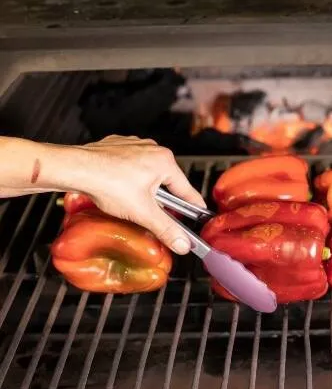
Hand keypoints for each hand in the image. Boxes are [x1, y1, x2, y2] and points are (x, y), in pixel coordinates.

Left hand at [73, 135, 204, 254]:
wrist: (75, 168)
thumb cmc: (107, 183)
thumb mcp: (143, 212)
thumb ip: (166, 229)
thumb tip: (182, 243)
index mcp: (164, 161)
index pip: (187, 190)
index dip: (193, 206)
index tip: (199, 214)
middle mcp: (152, 149)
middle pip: (167, 181)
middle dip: (163, 199)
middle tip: (156, 214)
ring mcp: (134, 145)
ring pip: (149, 173)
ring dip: (146, 188)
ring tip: (134, 202)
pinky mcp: (118, 146)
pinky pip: (131, 165)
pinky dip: (129, 177)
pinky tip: (120, 188)